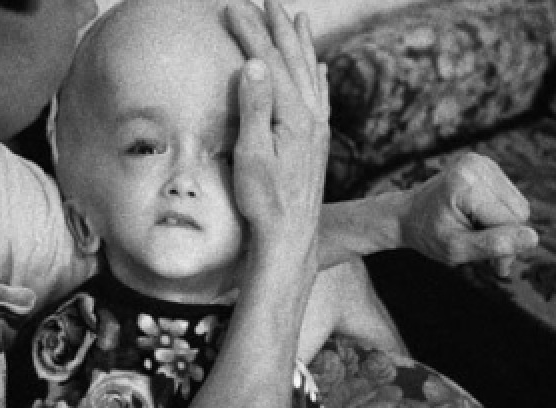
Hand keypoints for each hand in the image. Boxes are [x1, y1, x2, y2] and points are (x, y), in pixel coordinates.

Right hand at [226, 0, 330, 263]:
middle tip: (264, 0)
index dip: (251, 33)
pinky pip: (322, 97)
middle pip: (294, 60)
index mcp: (293, 115)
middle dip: (277, 27)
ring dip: (301, 44)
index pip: (270, 62)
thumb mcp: (252, 154)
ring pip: (311, 73)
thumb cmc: (265, 201)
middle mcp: (312, 117)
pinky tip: (319, 67)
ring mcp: (319, 128)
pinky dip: (319, 76)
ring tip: (297, 18)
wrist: (291, 236)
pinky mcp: (319, 141)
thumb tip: (255, 63)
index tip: (232, 9)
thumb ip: (255, 106)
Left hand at [402, 152, 538, 275]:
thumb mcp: (457, 249)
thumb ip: (494, 245)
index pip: (511, 220)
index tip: (494, 266)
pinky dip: (499, 213)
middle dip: (505, 235)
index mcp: (466, 184)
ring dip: (503, 225)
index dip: (506, 246)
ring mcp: (482, 162)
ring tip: (476, 232)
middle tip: (481, 249)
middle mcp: (476, 166)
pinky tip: (478, 219)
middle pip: (519, 211)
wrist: (408, 215)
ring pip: (518, 205)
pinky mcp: (486, 166)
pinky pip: (511, 197)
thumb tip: (533, 239)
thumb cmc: (428, 235)